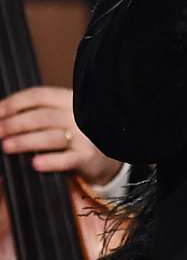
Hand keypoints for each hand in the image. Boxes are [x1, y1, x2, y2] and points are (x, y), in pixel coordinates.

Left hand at [0, 87, 121, 186]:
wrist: (103, 156)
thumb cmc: (73, 134)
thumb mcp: (60, 116)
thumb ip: (37, 113)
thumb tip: (1, 116)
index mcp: (69, 100)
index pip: (39, 96)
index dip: (15, 103)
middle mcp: (78, 115)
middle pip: (43, 116)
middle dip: (14, 124)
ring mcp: (84, 136)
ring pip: (52, 137)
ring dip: (25, 141)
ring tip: (6, 146)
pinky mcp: (87, 157)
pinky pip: (67, 159)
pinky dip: (50, 161)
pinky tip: (35, 163)